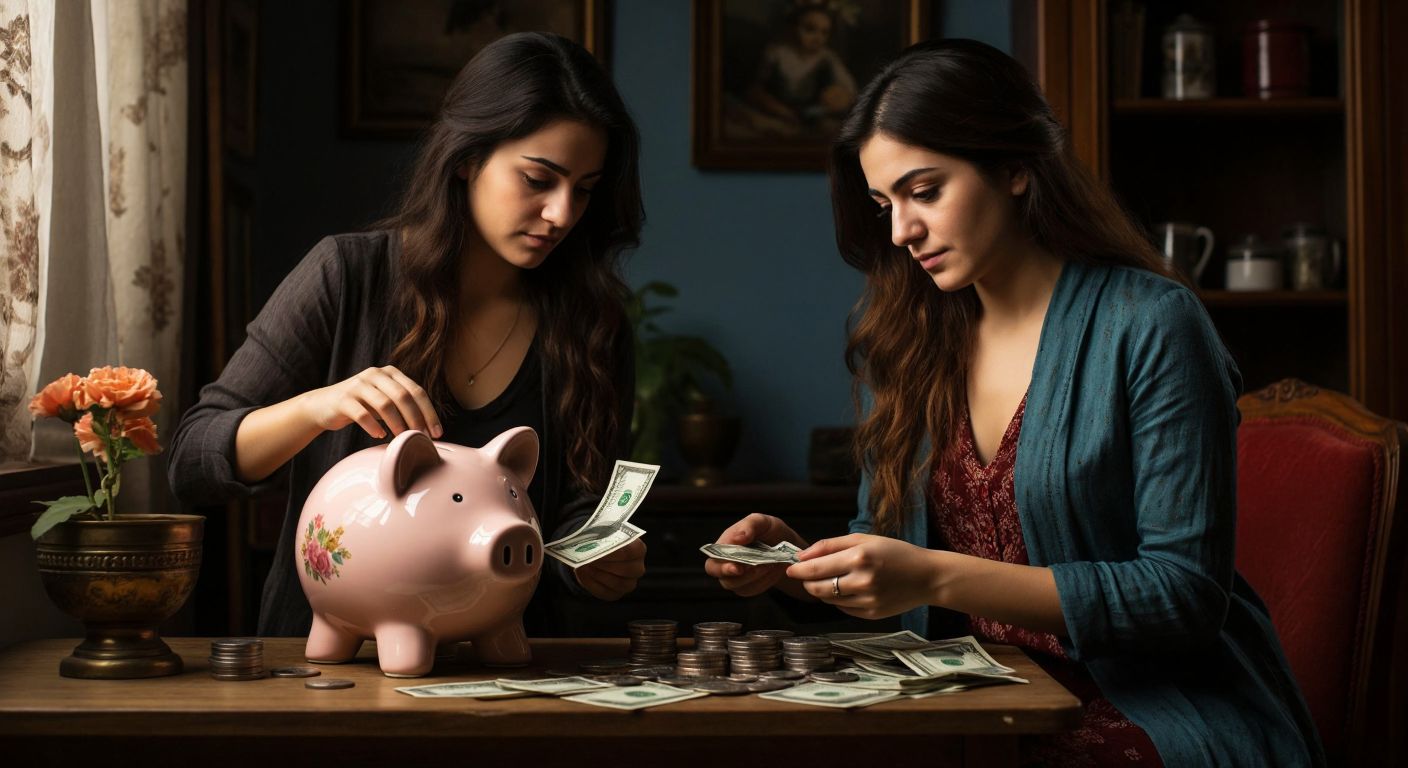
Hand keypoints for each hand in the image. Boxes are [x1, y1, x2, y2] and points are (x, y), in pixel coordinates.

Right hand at [300, 366, 441, 439]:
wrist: (324, 405)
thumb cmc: (362, 405)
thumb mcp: (385, 400)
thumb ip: (404, 407)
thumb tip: (430, 429)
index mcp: (390, 373)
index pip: (417, 391)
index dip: (429, 412)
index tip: (437, 432)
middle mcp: (375, 374)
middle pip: (403, 396)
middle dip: (416, 419)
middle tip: (422, 438)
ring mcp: (358, 385)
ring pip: (385, 405)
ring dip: (397, 424)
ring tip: (402, 439)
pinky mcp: (343, 399)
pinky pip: (362, 414)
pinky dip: (373, 427)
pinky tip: (379, 435)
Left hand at [575, 539, 645, 600]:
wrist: (593, 551)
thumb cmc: (601, 540)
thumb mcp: (602, 533)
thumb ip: (600, 539)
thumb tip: (593, 546)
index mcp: (638, 549)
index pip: (631, 552)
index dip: (614, 552)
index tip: (598, 549)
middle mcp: (637, 568)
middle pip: (627, 570)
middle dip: (606, 564)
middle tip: (590, 559)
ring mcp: (628, 583)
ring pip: (618, 584)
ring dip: (598, 574)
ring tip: (584, 565)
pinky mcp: (615, 594)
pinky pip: (605, 592)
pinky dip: (591, 583)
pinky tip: (583, 573)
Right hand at [704, 514, 808, 597]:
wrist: (786, 546)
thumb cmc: (769, 531)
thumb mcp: (762, 522)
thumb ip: (750, 525)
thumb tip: (737, 538)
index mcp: (724, 545)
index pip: (713, 560)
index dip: (722, 567)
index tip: (737, 567)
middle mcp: (725, 563)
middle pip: (722, 577)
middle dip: (738, 576)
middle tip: (755, 568)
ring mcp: (736, 577)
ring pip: (738, 585)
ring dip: (756, 576)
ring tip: (770, 564)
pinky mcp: (748, 586)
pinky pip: (753, 589)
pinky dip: (765, 581)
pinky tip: (773, 570)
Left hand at [785, 534, 940, 619]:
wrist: (927, 577)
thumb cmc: (895, 553)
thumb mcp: (864, 539)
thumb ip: (830, 545)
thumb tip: (802, 556)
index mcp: (859, 558)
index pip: (815, 569)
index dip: (797, 569)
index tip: (790, 567)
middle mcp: (862, 581)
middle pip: (817, 588)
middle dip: (806, 582)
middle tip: (807, 574)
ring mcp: (867, 601)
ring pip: (828, 600)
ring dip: (822, 590)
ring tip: (832, 579)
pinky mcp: (871, 615)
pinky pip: (842, 608)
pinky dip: (839, 599)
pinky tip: (850, 589)